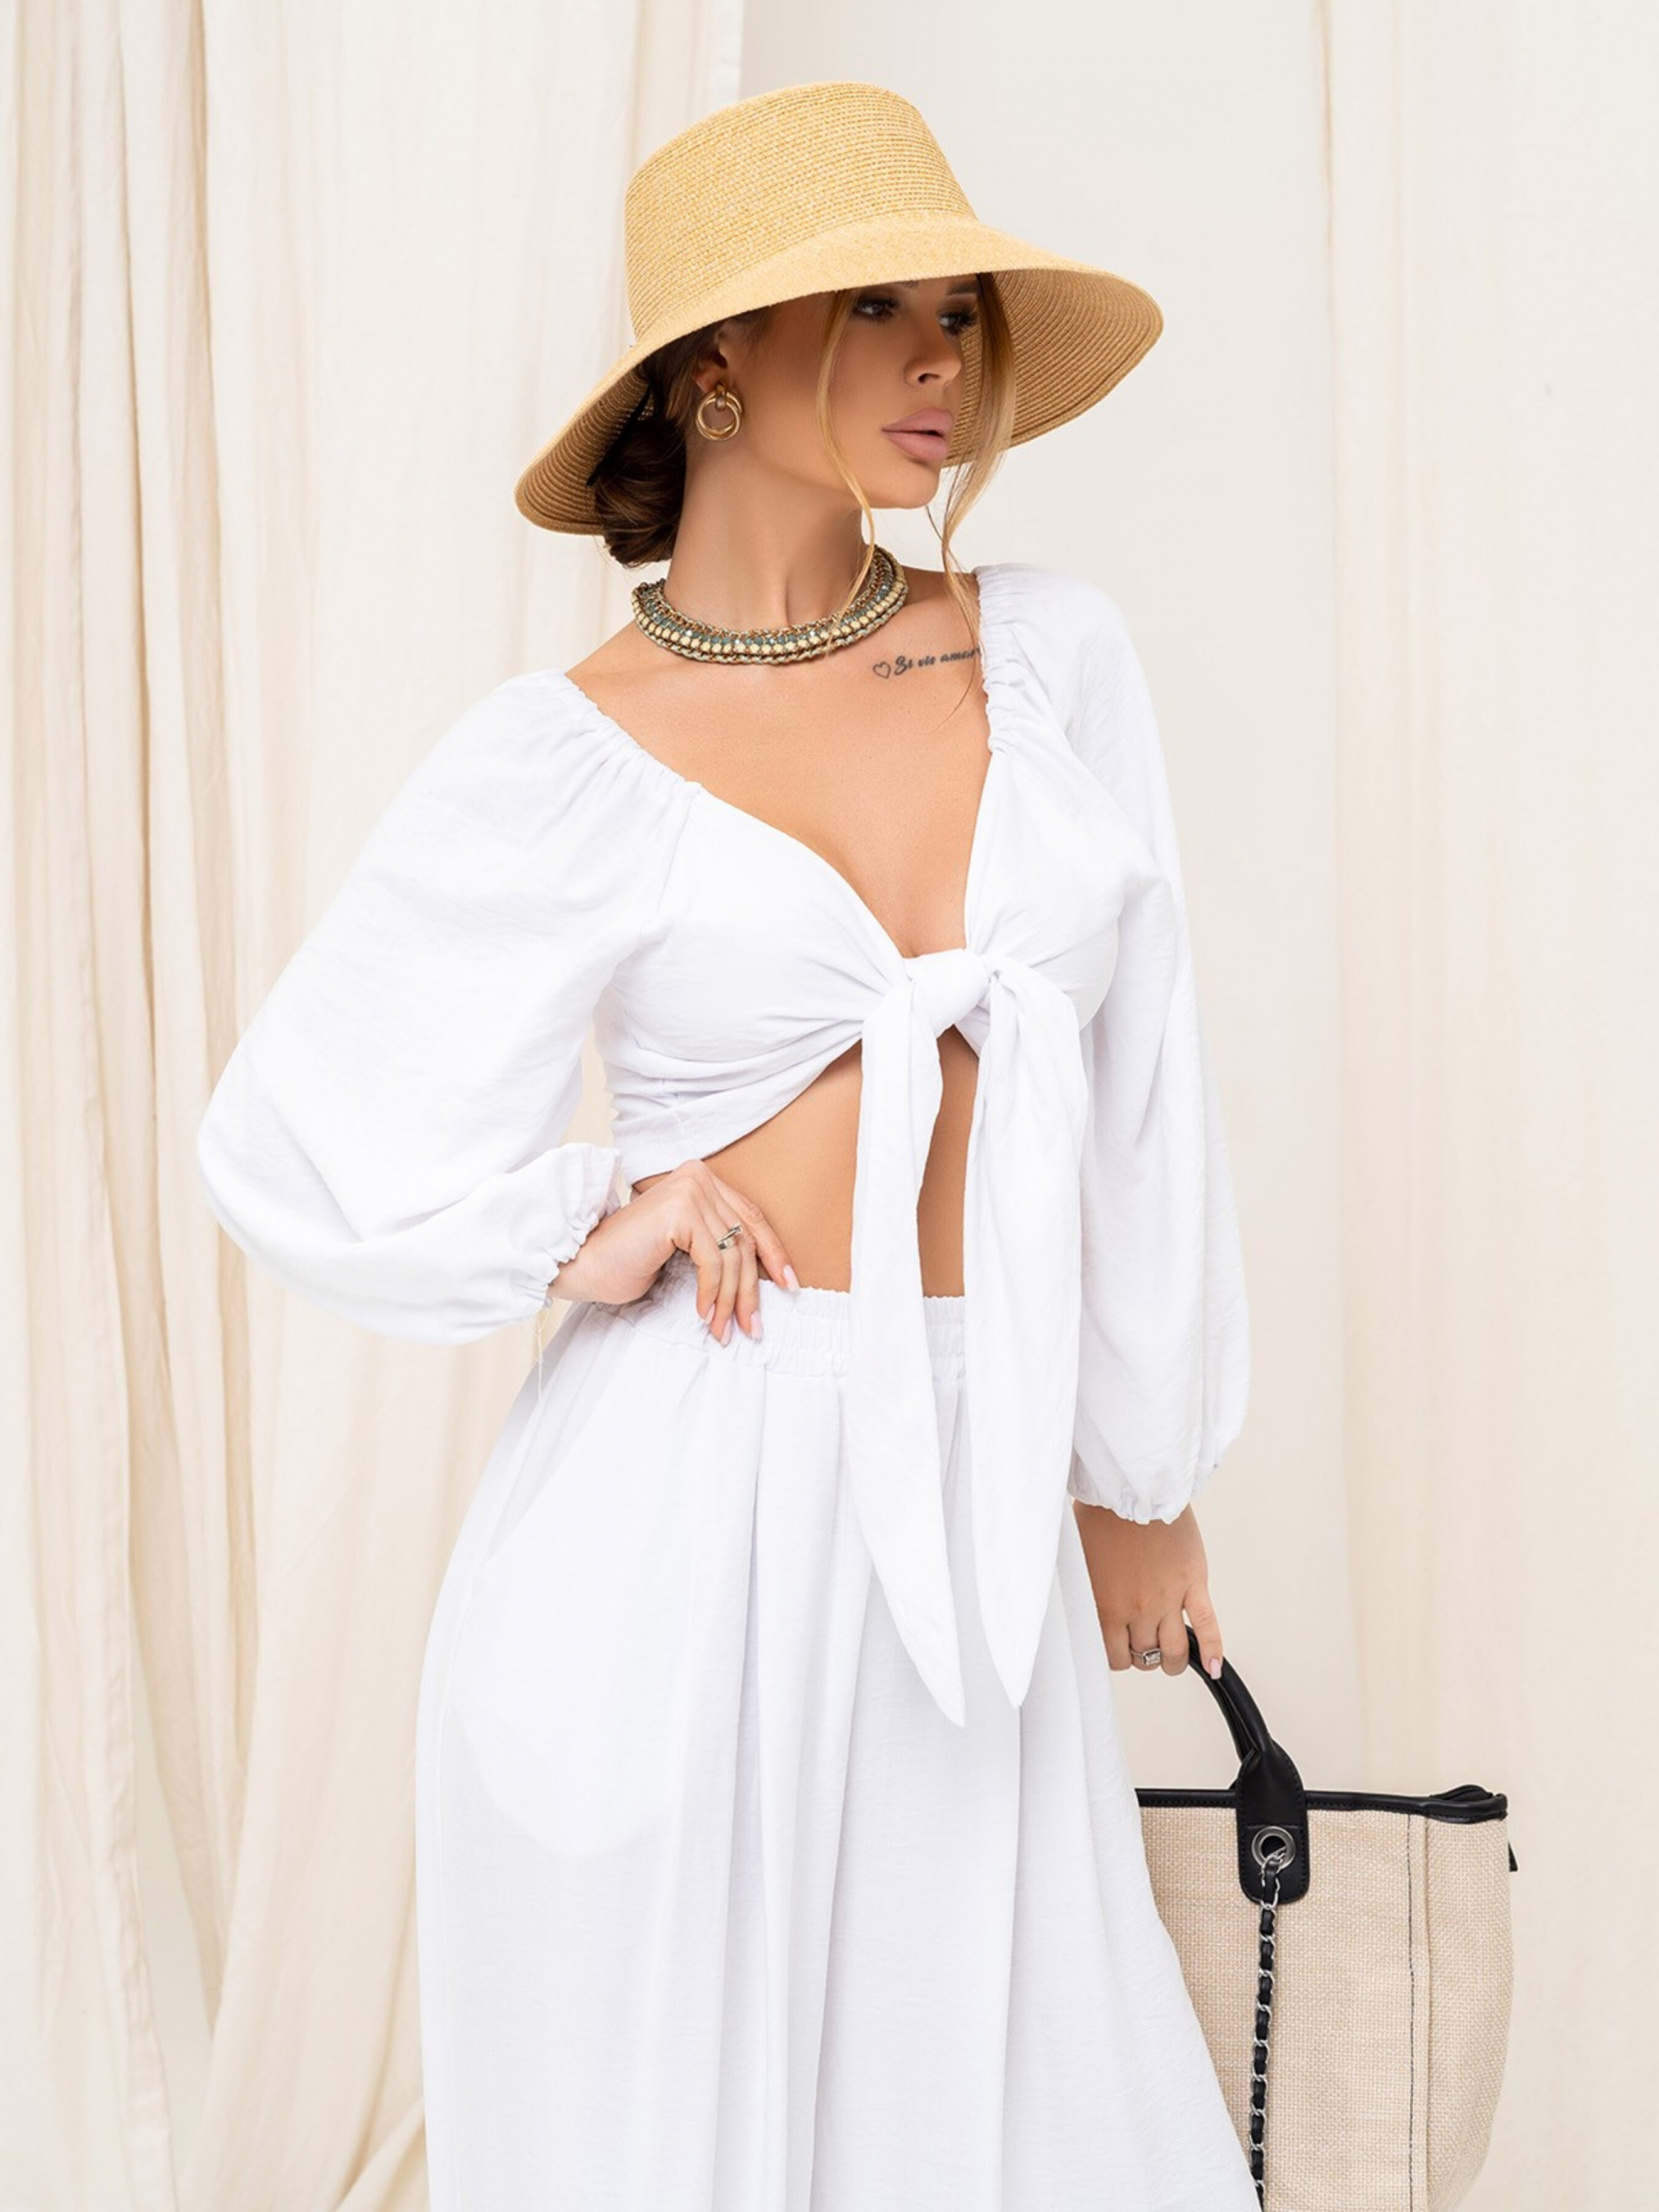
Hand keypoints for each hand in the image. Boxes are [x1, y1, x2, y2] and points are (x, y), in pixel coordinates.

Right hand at [546, 1158, 798, 1344]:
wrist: (582, 1264)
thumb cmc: (629, 1261)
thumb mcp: (686, 1249)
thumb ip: (718, 1244)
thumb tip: (769, 1276)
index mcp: (701, 1179)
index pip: (749, 1218)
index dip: (773, 1253)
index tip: (789, 1285)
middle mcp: (698, 1176)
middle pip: (745, 1237)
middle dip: (752, 1287)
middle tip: (755, 1326)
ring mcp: (689, 1189)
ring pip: (732, 1255)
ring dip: (731, 1300)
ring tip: (724, 1331)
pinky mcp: (680, 1210)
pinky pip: (713, 1261)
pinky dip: (712, 1293)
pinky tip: (703, 1315)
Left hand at [1072, 1501, 1223, 1680]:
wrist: (1131, 1487)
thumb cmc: (1102, 1515)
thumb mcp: (1083, 1564)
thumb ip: (1090, 1594)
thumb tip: (1092, 1612)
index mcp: (1105, 1605)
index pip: (1113, 1656)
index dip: (1118, 1656)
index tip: (1120, 1650)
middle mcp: (1137, 1608)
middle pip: (1143, 1655)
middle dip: (1142, 1655)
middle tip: (1143, 1647)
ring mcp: (1168, 1598)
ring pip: (1173, 1650)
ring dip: (1171, 1661)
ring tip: (1171, 1658)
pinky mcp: (1193, 1583)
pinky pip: (1207, 1626)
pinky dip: (1212, 1650)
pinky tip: (1213, 1667)